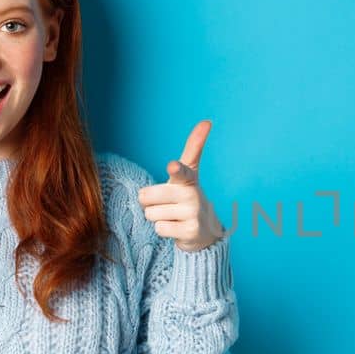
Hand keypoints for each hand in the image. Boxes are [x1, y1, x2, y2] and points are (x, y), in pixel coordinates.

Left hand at [138, 119, 226, 252]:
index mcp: (188, 179)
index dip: (175, 169)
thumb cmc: (188, 196)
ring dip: (157, 217)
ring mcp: (192, 214)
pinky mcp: (190, 232)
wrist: (205, 230)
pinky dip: (164, 230)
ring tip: (173, 216)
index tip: (173, 165)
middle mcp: (192, 195)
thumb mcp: (188, 173)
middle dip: (149, 202)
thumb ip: (193, 148)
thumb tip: (207, 121)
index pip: (181, 171)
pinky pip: (159, 229)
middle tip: (165, 203)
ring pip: (151, 214)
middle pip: (147, 197)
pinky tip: (176, 228)